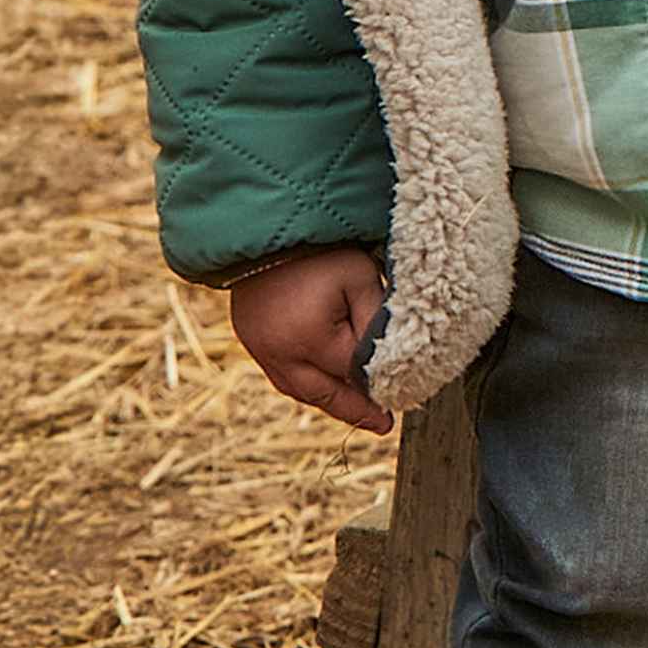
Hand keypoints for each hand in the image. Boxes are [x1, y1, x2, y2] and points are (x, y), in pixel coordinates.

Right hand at [229, 246, 392, 437]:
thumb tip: (390, 361)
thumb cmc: (320, 249)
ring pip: (298, 389)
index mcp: (310, 340)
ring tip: (356, 409)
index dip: (377, 389)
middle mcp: (280, 353)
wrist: (266, 224)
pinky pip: (280, 374)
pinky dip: (305, 383)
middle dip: (354, 410)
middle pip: (324, 393)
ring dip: (328, 400)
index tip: (398, 403)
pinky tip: (323, 384)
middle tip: (381, 423)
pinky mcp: (249, 338)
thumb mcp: (360, 278)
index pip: (352, 375)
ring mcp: (260, 348)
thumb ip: (376, 322)